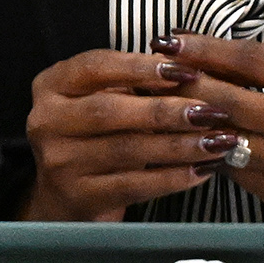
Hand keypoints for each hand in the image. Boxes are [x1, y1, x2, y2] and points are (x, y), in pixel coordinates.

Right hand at [19, 49, 227, 220]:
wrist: (63, 194)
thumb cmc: (93, 136)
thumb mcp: (98, 100)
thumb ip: (132, 85)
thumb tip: (187, 71)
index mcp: (50, 86)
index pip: (95, 67)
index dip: (141, 67)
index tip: (186, 70)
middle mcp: (46, 121)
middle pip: (110, 111)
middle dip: (165, 110)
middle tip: (210, 111)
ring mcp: (60, 161)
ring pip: (127, 150)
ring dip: (178, 145)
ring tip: (217, 141)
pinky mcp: (79, 196)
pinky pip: (134, 186)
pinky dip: (173, 178)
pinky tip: (202, 170)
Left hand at [170, 32, 263, 221]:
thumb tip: (210, 53)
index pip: (249, 62)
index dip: (203, 49)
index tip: (170, 39)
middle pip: (228, 100)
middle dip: (184, 83)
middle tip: (155, 70)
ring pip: (222, 137)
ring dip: (187, 118)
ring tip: (160, 100)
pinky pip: (231, 167)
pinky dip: (207, 149)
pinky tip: (188, 135)